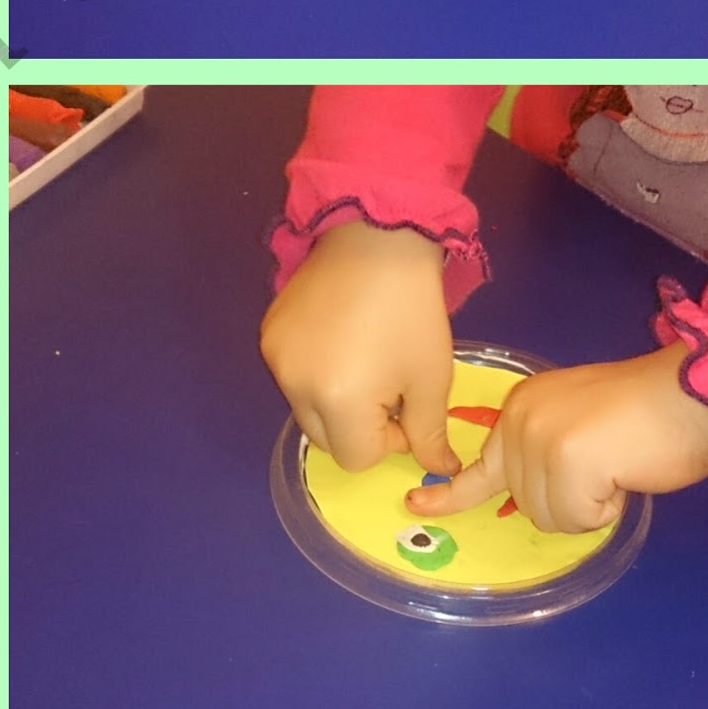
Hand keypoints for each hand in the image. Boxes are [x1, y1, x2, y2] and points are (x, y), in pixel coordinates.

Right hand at [259, 220, 459, 475]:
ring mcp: (276, 358)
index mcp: (338, 401)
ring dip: (332, 400)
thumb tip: (438, 468)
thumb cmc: (412, 311)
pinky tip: (338, 338)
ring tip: (361, 359)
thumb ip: (428, 432)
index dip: (386, 442)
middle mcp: (295, 385)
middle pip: (324, 439)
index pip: (355, 458)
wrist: (377, 240)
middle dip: (355, 427)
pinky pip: (290, 374)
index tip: (404, 406)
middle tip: (385, 387)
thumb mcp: (431, 377)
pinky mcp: (269, 334)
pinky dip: (313, 371)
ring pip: (305, 407)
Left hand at [406, 343, 707, 532]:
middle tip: (604, 467)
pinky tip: (622, 476)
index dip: (451, 492)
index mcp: (519, 409)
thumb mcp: (575, 423)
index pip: (477, 463)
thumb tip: (527, 494)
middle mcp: (519, 421)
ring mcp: (539, 439)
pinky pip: (577, 519)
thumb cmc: (645, 414)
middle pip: (524, 502)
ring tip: (614, 468)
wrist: (687, 393)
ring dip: (587, 507)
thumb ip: (544, 450)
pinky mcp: (567, 461)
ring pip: (548, 516)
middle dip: (567, 500)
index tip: (418, 503)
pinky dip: (605, 511)